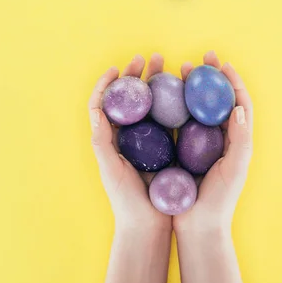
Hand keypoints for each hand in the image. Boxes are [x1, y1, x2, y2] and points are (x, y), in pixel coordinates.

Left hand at [88, 53, 170, 232]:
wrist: (149, 225)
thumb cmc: (125, 199)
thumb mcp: (110, 169)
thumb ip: (102, 141)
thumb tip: (96, 110)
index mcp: (111, 137)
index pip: (105, 103)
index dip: (108, 83)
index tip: (118, 68)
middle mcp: (129, 134)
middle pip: (131, 97)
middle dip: (139, 74)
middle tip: (151, 57)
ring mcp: (149, 139)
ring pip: (152, 103)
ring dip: (159, 82)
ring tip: (169, 64)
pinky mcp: (167, 146)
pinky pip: (170, 118)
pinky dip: (175, 102)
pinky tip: (185, 90)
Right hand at [174, 50, 252, 234]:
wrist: (198, 227)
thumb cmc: (220, 200)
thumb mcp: (235, 168)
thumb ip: (240, 139)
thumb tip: (240, 107)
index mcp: (236, 138)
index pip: (238, 102)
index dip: (232, 80)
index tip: (221, 63)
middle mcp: (219, 137)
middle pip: (215, 98)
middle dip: (208, 76)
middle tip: (197, 59)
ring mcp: (199, 142)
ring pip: (194, 106)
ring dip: (188, 86)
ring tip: (178, 69)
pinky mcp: (181, 149)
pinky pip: (177, 121)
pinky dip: (172, 105)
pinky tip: (161, 95)